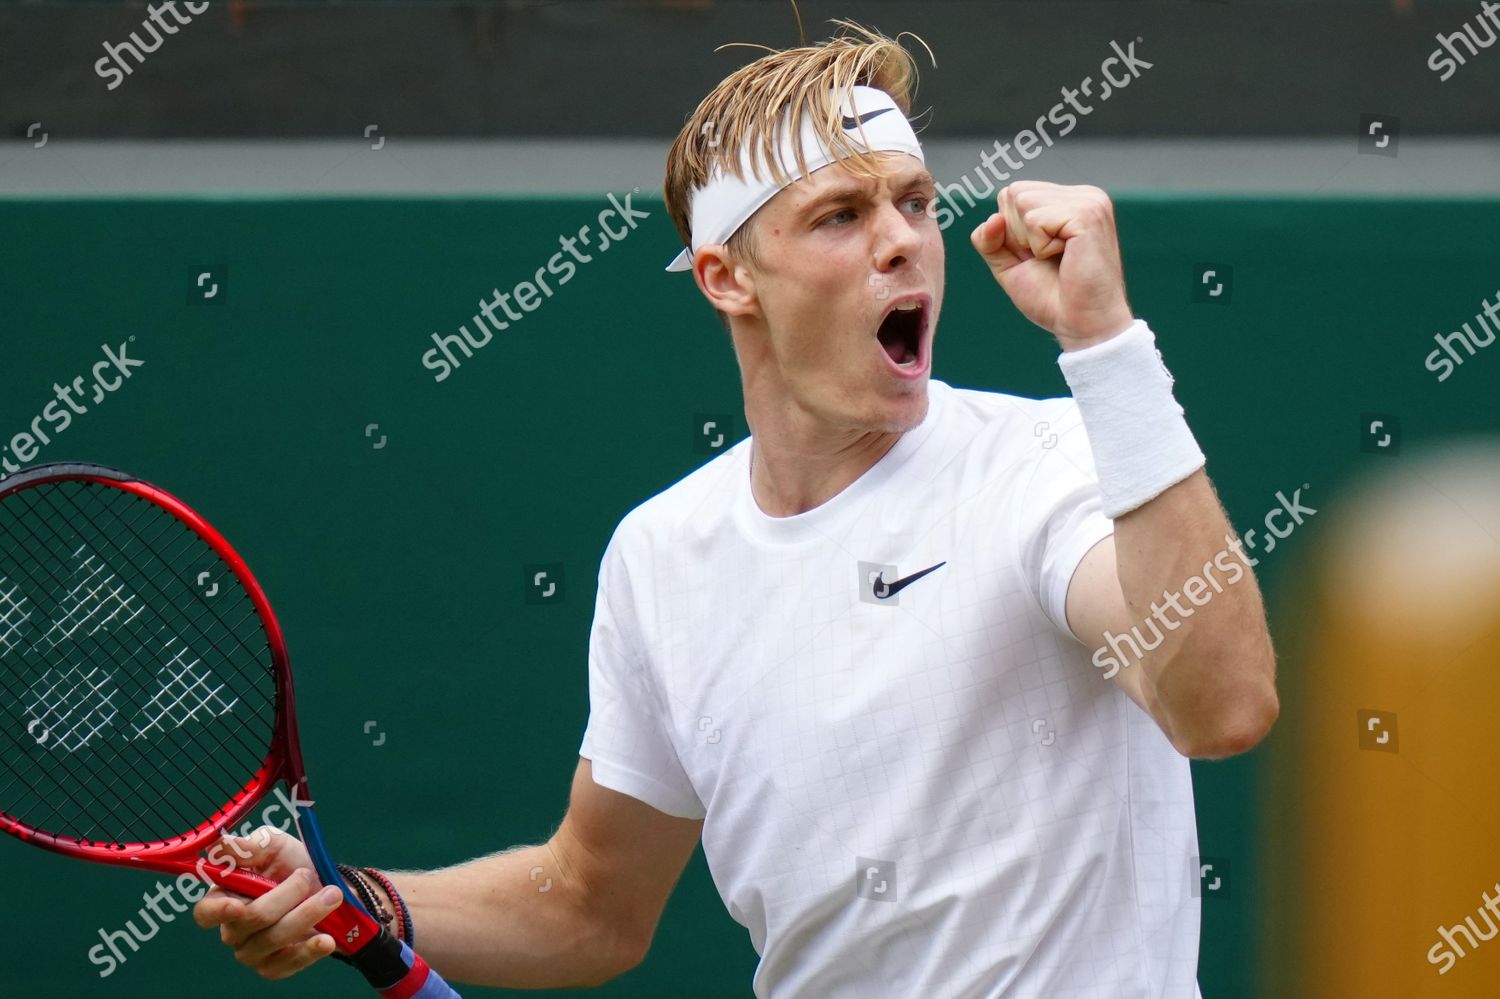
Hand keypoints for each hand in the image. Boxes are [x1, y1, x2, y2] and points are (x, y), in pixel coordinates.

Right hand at [192, 826, 343, 979]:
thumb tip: (218, 842)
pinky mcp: (274, 967)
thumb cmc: (295, 864)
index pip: (206, 913)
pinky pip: (288, 963)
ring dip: (308, 913)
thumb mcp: (275, 845)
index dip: (219, 911)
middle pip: (252, 918)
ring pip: (274, 938)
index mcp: (225, 897)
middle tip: (308, 876)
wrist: (331, 887)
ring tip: (331, 895)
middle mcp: (233, 928)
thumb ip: (249, 846)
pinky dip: (310, 949)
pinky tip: (326, 939)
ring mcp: (252, 951)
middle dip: (287, 894)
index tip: (238, 906)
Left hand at [969, 181, 1133, 347]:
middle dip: (1017, 234)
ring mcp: (1089, 201)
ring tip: (1058, 258)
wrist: (1083, 325)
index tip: (1039, 256)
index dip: (1010, 231)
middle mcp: (1082, 195)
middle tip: (1049, 259)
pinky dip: (1040, 246)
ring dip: (1029, 240)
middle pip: (1014, 193)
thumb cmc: (1053, 298)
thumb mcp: (1009, 265)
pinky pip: (1035, 219)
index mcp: (1069, 201)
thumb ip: (990, 240)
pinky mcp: (1087, 214)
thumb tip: (992, 219)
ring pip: (1023, 202)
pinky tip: (1065, 258)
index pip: (1013, 193)